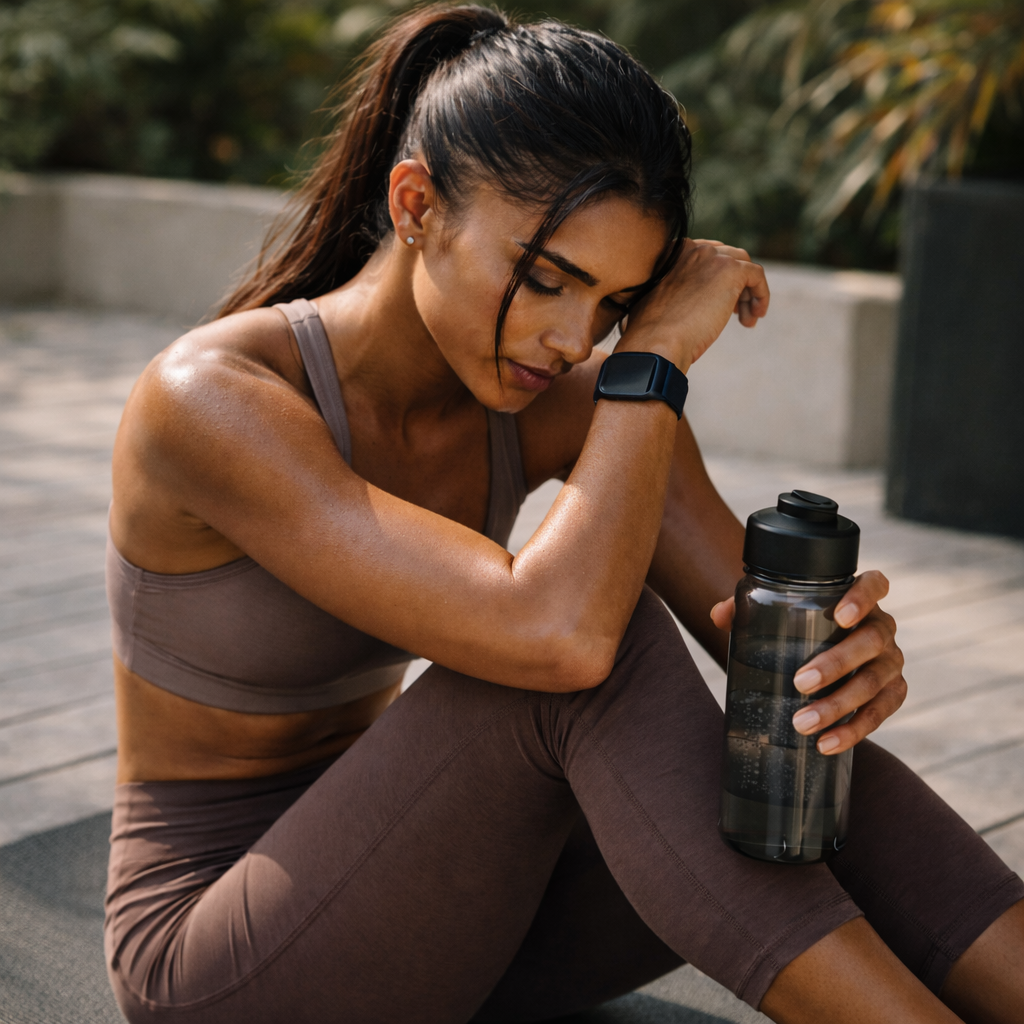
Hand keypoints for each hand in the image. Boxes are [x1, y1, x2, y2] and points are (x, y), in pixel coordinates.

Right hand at [617, 239, 768, 372]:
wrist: (658, 341)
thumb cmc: (654, 332)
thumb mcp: (660, 301)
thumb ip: (678, 290)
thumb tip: (694, 302)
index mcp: (675, 252)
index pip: (709, 257)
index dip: (718, 280)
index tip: (719, 303)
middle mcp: (695, 248)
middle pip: (729, 259)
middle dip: (735, 286)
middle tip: (736, 313)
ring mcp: (714, 257)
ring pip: (744, 268)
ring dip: (747, 293)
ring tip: (746, 320)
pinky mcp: (732, 271)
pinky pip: (757, 276)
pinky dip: (761, 294)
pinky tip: (755, 315)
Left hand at [711, 570, 906, 754]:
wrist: (824, 659)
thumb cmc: (798, 629)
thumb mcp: (776, 614)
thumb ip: (746, 608)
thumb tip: (719, 615)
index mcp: (859, 600)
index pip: (875, 585)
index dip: (863, 597)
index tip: (841, 616)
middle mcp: (882, 628)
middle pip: (870, 641)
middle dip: (836, 664)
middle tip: (800, 683)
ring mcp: (891, 661)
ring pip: (874, 683)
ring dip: (839, 706)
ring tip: (803, 723)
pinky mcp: (893, 693)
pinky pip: (880, 713)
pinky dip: (853, 730)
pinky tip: (826, 743)